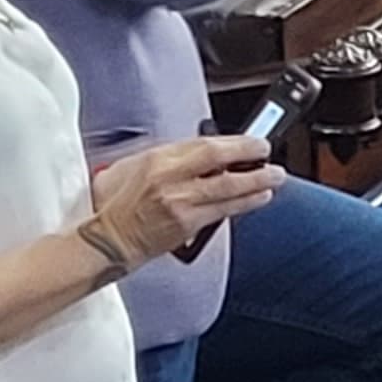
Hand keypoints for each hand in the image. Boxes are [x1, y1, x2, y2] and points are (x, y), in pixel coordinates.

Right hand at [87, 135, 279, 266]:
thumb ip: (168, 156)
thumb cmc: (115, 204)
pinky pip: (224, 211)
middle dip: (252, 158)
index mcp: (157, 160)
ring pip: (229, 189)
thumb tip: (201, 150)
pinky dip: (245, 203)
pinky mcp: (187, 225)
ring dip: (257, 182)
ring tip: (275, 177)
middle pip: (221, 162)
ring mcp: (181, 204)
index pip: (205, 144)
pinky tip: (258, 198)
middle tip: (270, 155)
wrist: (106, 241)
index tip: (252, 141)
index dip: (235, 142)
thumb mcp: (133, 166)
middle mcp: (170, 179)